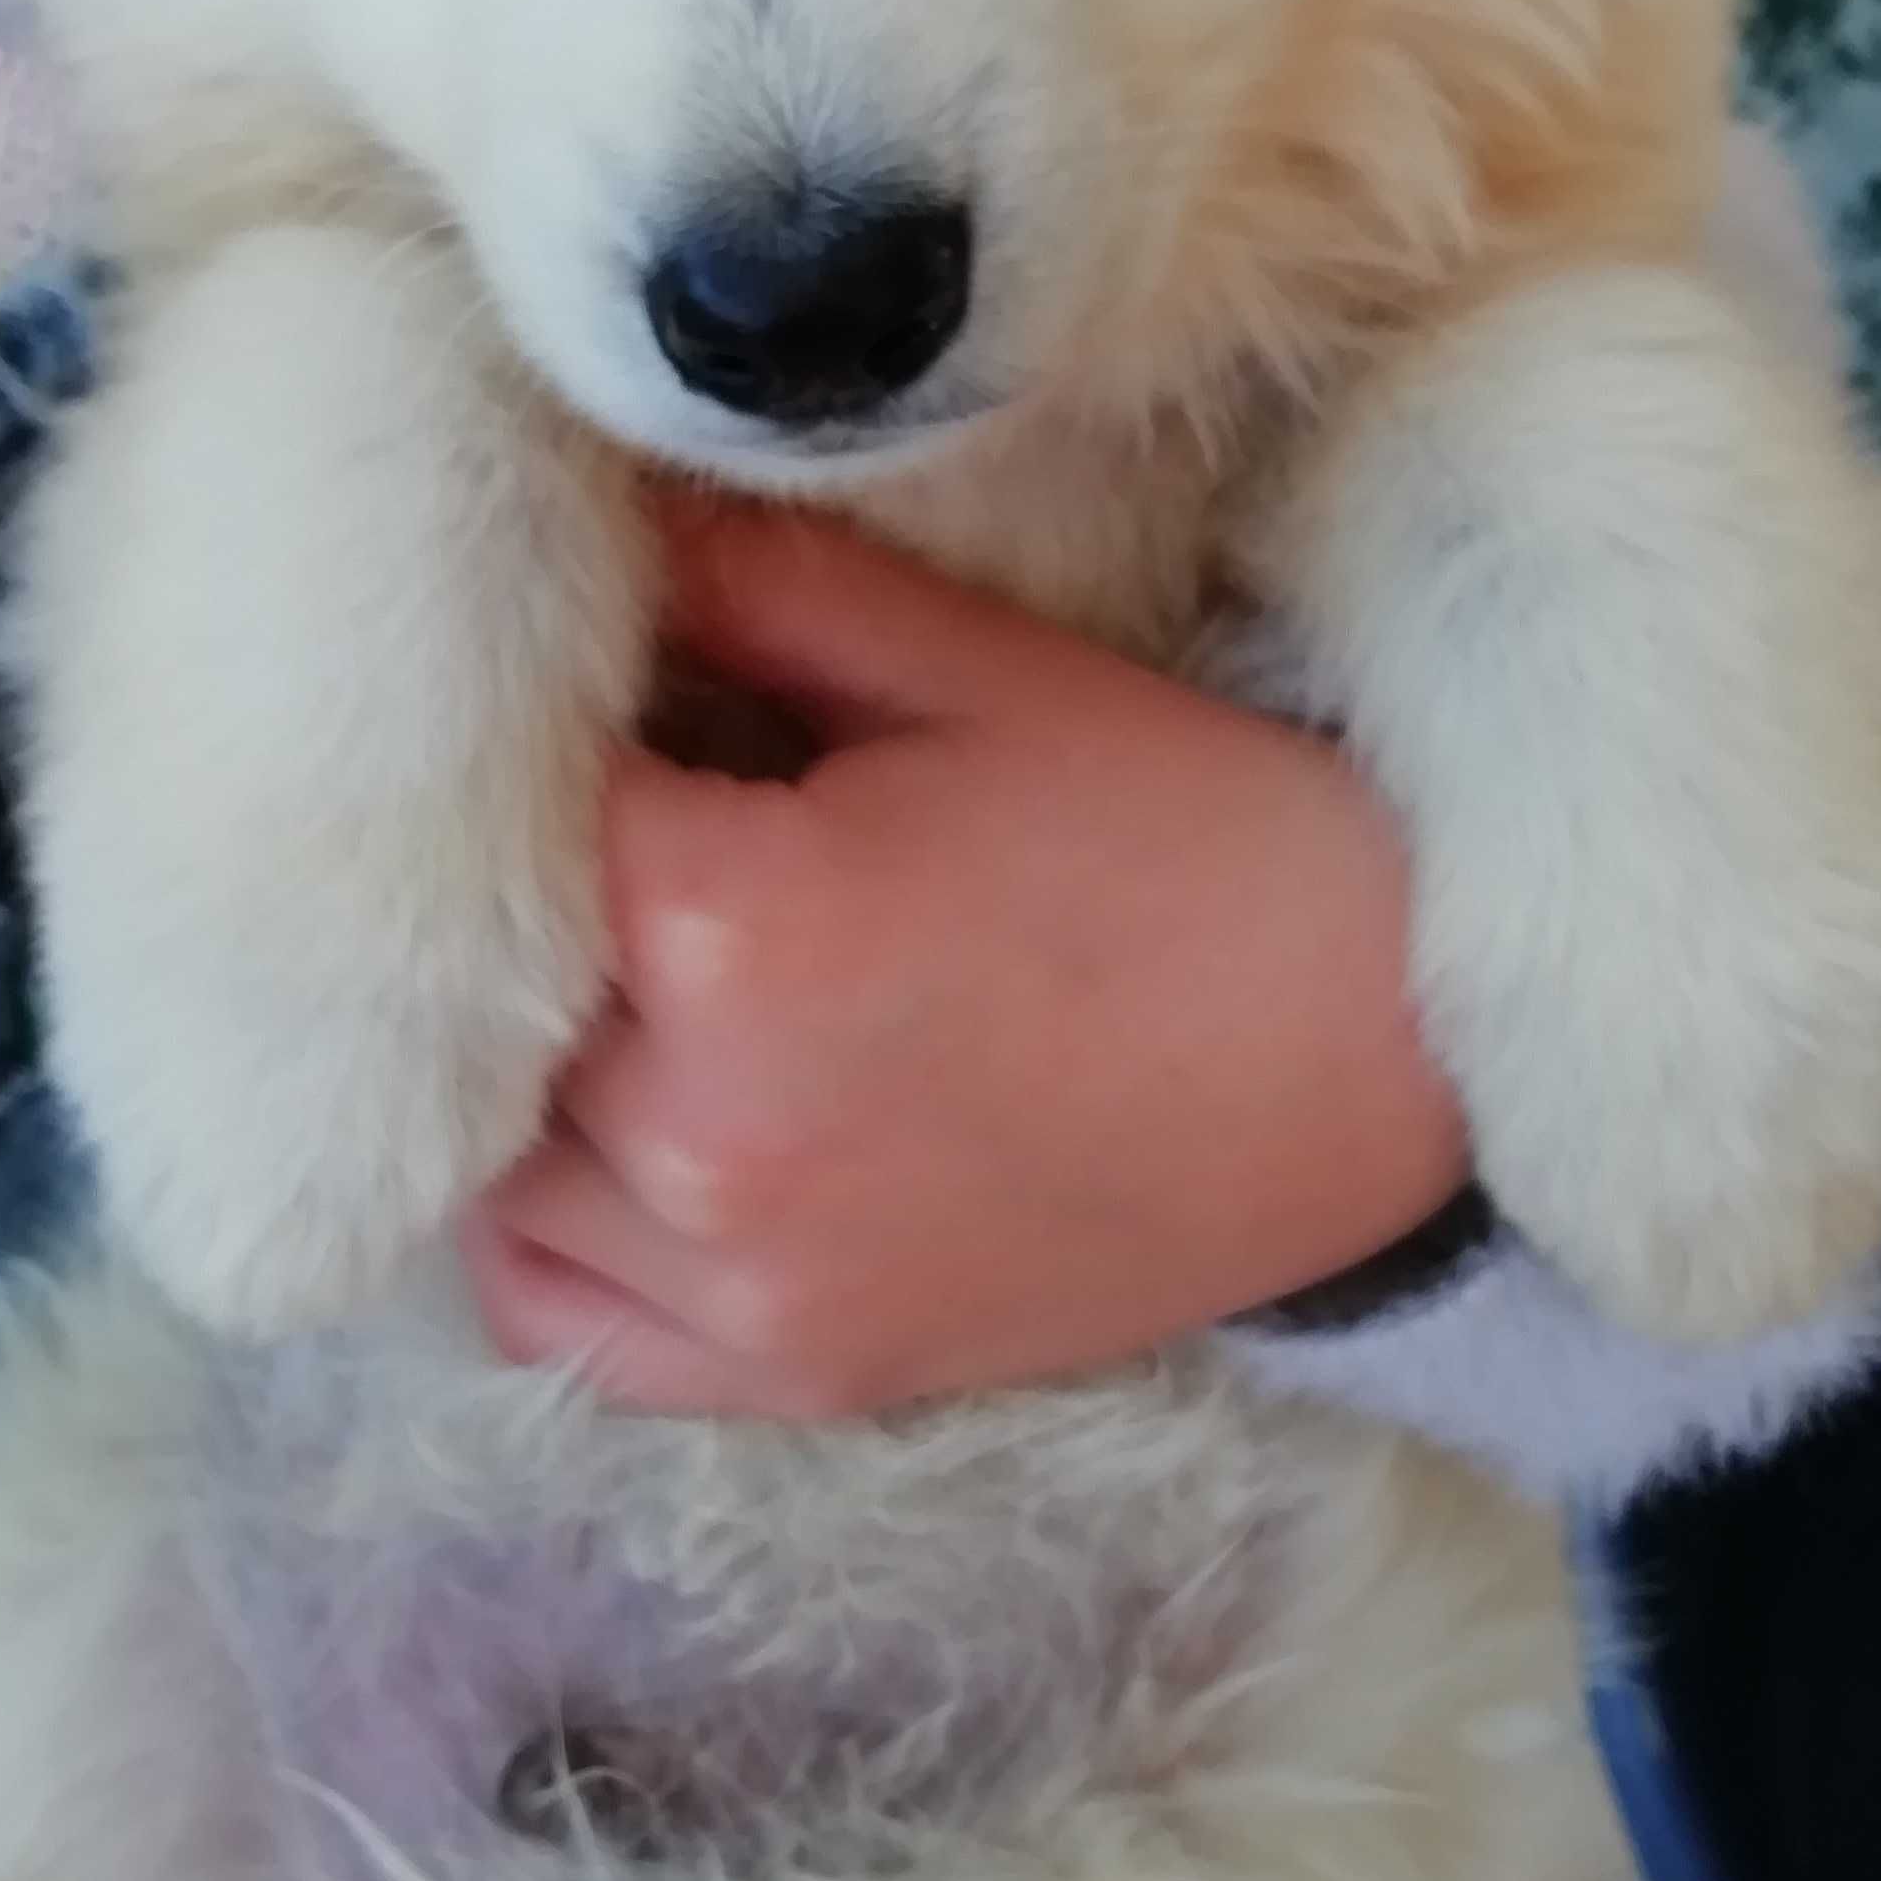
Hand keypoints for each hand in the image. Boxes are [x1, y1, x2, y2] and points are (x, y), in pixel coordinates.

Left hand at [460, 501, 1469, 1416]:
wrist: (1385, 1053)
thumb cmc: (1187, 836)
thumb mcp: (966, 674)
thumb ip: (748, 590)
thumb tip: (597, 512)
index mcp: (727, 930)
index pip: (517, 813)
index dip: (560, 745)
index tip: (624, 710)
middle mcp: (701, 1132)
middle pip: (496, 990)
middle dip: (550, 899)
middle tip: (647, 832)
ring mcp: (743, 1278)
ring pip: (499, 1163)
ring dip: (534, 1066)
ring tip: (638, 979)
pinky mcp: (796, 1368)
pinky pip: (564, 1320)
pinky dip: (553, 1230)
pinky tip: (621, 1138)